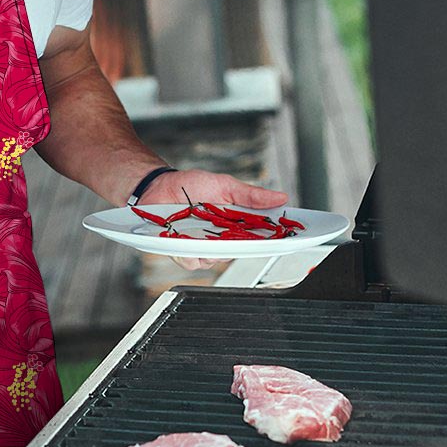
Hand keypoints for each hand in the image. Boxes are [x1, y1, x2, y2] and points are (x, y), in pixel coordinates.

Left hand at [139, 169, 288, 271]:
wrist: (159, 186)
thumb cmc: (191, 185)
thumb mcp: (225, 185)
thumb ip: (251, 195)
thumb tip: (280, 197)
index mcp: (236, 224)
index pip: (261, 237)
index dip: (275, 240)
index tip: (287, 238)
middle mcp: (221, 239)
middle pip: (240, 252)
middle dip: (241, 245)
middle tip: (235, 231)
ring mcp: (202, 247)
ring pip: (216, 260)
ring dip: (211, 247)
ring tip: (201, 228)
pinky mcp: (183, 252)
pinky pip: (192, 261)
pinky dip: (189, 251)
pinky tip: (183, 237)